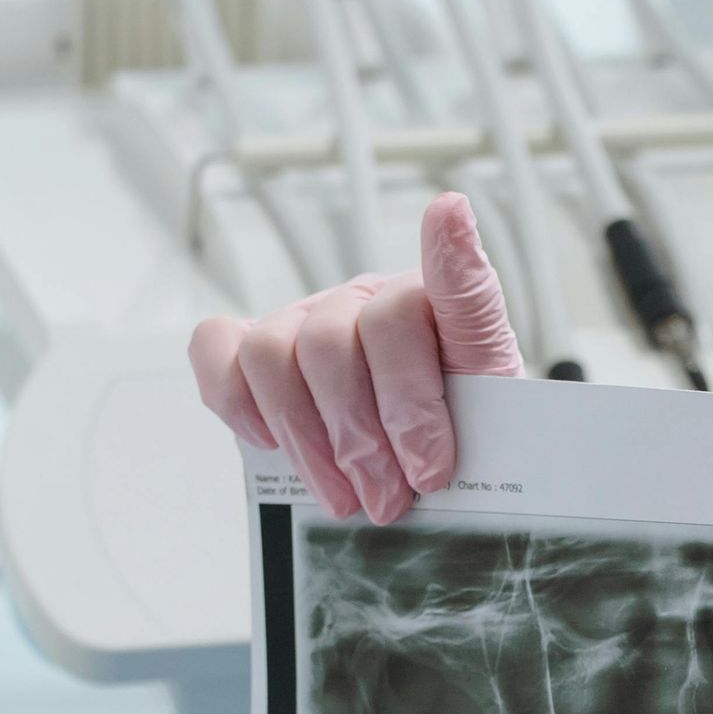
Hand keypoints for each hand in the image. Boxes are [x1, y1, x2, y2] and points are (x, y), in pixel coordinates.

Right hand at [189, 191, 523, 522]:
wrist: (415, 461)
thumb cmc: (452, 439)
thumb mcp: (494, 429)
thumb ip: (492, 401)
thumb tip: (485, 318)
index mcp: (441, 311)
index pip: (446, 282)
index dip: (448, 252)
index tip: (450, 216)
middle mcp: (367, 299)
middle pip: (340, 339)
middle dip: (364, 435)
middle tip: (390, 498)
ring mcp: (307, 319)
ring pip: (275, 354)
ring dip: (308, 440)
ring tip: (346, 496)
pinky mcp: (257, 348)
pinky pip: (219, 352)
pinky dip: (238, 402)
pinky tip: (273, 443)